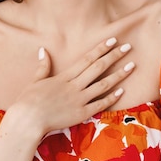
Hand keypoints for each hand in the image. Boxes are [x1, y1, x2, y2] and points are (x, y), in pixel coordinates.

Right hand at [9, 37, 134, 134]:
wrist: (28, 120)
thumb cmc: (28, 100)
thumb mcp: (35, 80)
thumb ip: (43, 66)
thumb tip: (43, 50)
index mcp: (64, 76)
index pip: (87, 59)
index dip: (101, 49)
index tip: (113, 40)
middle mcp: (75, 86)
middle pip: (99, 68)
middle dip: (114, 56)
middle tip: (128, 47)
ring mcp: (79, 100)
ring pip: (103, 85)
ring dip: (119, 75)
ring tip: (132, 66)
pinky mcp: (81, 114)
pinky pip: (100, 104)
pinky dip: (111, 98)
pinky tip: (122, 91)